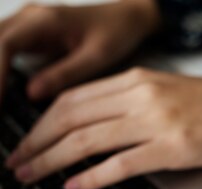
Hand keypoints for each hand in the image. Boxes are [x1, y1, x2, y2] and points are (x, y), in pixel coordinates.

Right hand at [0, 0, 159, 100]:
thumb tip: (32, 94)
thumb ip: (66, 74)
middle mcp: (29, 18)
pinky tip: (1, 94)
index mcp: (46, 20)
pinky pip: (1, 49)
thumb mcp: (97, 57)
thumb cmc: (117, 34)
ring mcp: (25, 24)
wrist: (127, 18)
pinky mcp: (27, 34)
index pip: (5, 44)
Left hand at [6, 68, 201, 188]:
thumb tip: (101, 130)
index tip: (27, 141)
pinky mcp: (175, 148)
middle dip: (35, 143)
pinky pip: (121, 163)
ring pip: (87, 139)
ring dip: (51, 161)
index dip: (41, 122)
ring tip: (32, 178)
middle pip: (70, 117)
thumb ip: (135, 105)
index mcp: (139, 80)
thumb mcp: (172, 94)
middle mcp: (142, 96)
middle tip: (16, 164)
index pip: (74, 98)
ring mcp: (158, 121)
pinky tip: (74, 187)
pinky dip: (91, 177)